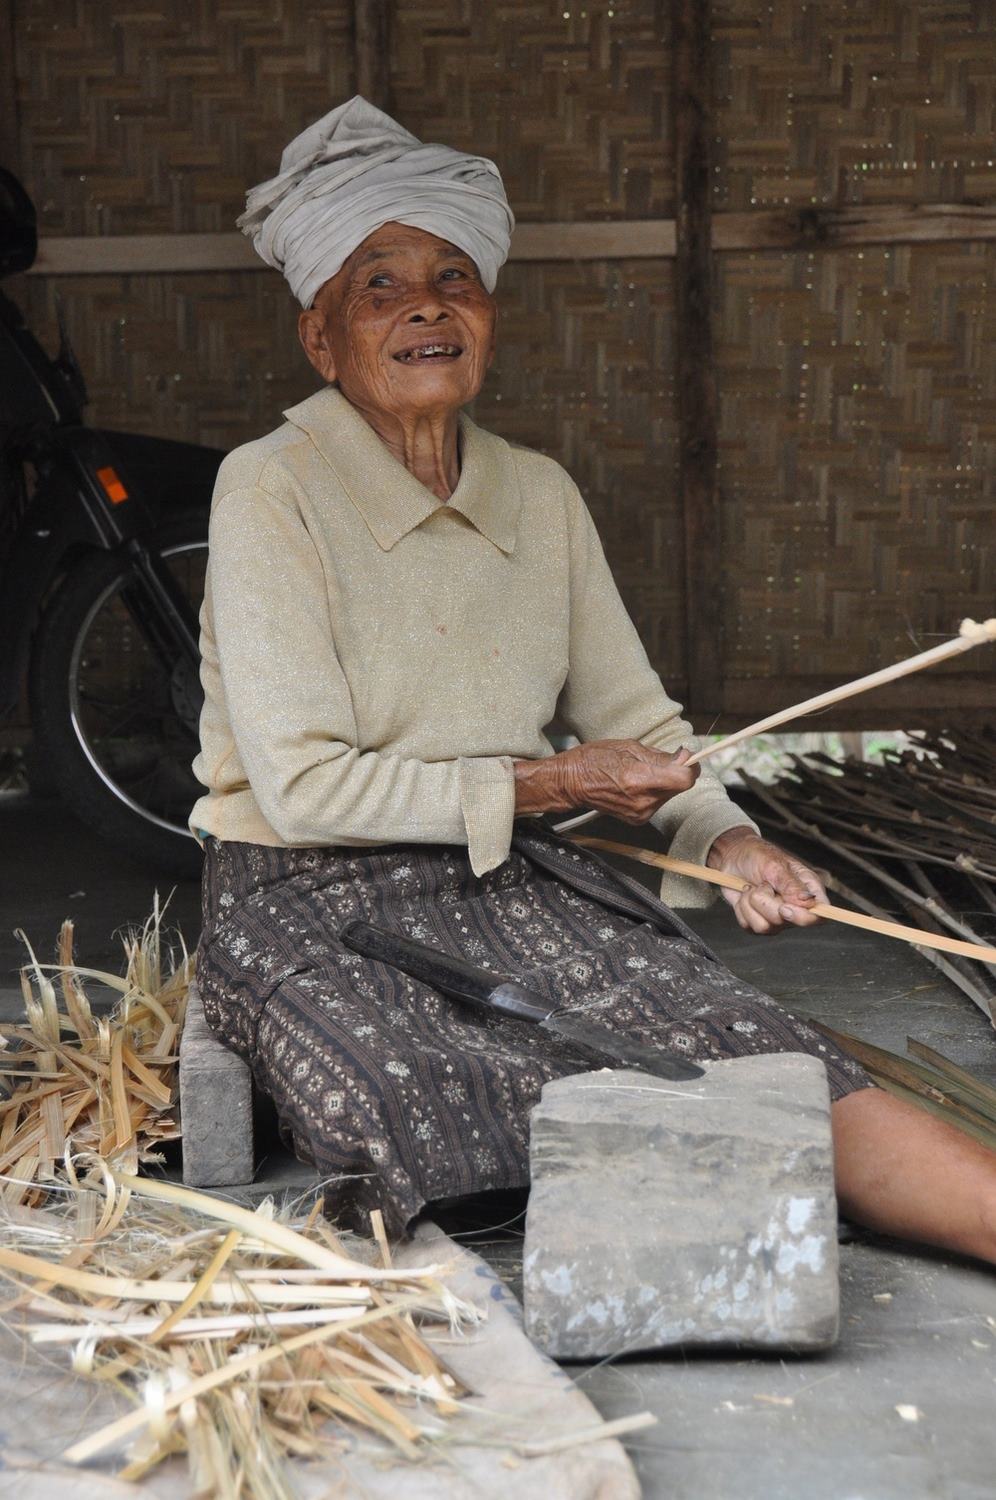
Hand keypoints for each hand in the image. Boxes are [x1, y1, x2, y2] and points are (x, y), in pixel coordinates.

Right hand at [513, 740, 698, 822]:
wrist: (572, 783)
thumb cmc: (594, 760)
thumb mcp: (628, 747)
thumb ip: (660, 755)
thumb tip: (683, 757)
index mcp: (640, 779)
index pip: (685, 779)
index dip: (689, 765)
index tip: (683, 756)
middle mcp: (643, 800)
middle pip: (680, 786)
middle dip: (676, 771)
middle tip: (658, 760)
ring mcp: (641, 813)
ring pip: (670, 794)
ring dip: (664, 781)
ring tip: (641, 772)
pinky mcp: (638, 819)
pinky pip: (658, 801)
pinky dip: (654, 791)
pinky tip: (636, 783)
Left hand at [707, 828, 827, 934]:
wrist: (731, 858)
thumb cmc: (757, 855)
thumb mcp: (775, 865)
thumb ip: (791, 884)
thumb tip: (808, 902)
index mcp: (807, 889)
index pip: (819, 914)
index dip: (804, 917)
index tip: (784, 908)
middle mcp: (795, 907)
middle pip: (787, 922)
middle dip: (767, 903)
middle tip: (762, 885)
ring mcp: (777, 918)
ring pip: (765, 927)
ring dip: (751, 904)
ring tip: (752, 888)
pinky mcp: (758, 922)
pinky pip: (749, 926)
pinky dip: (741, 909)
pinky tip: (745, 895)